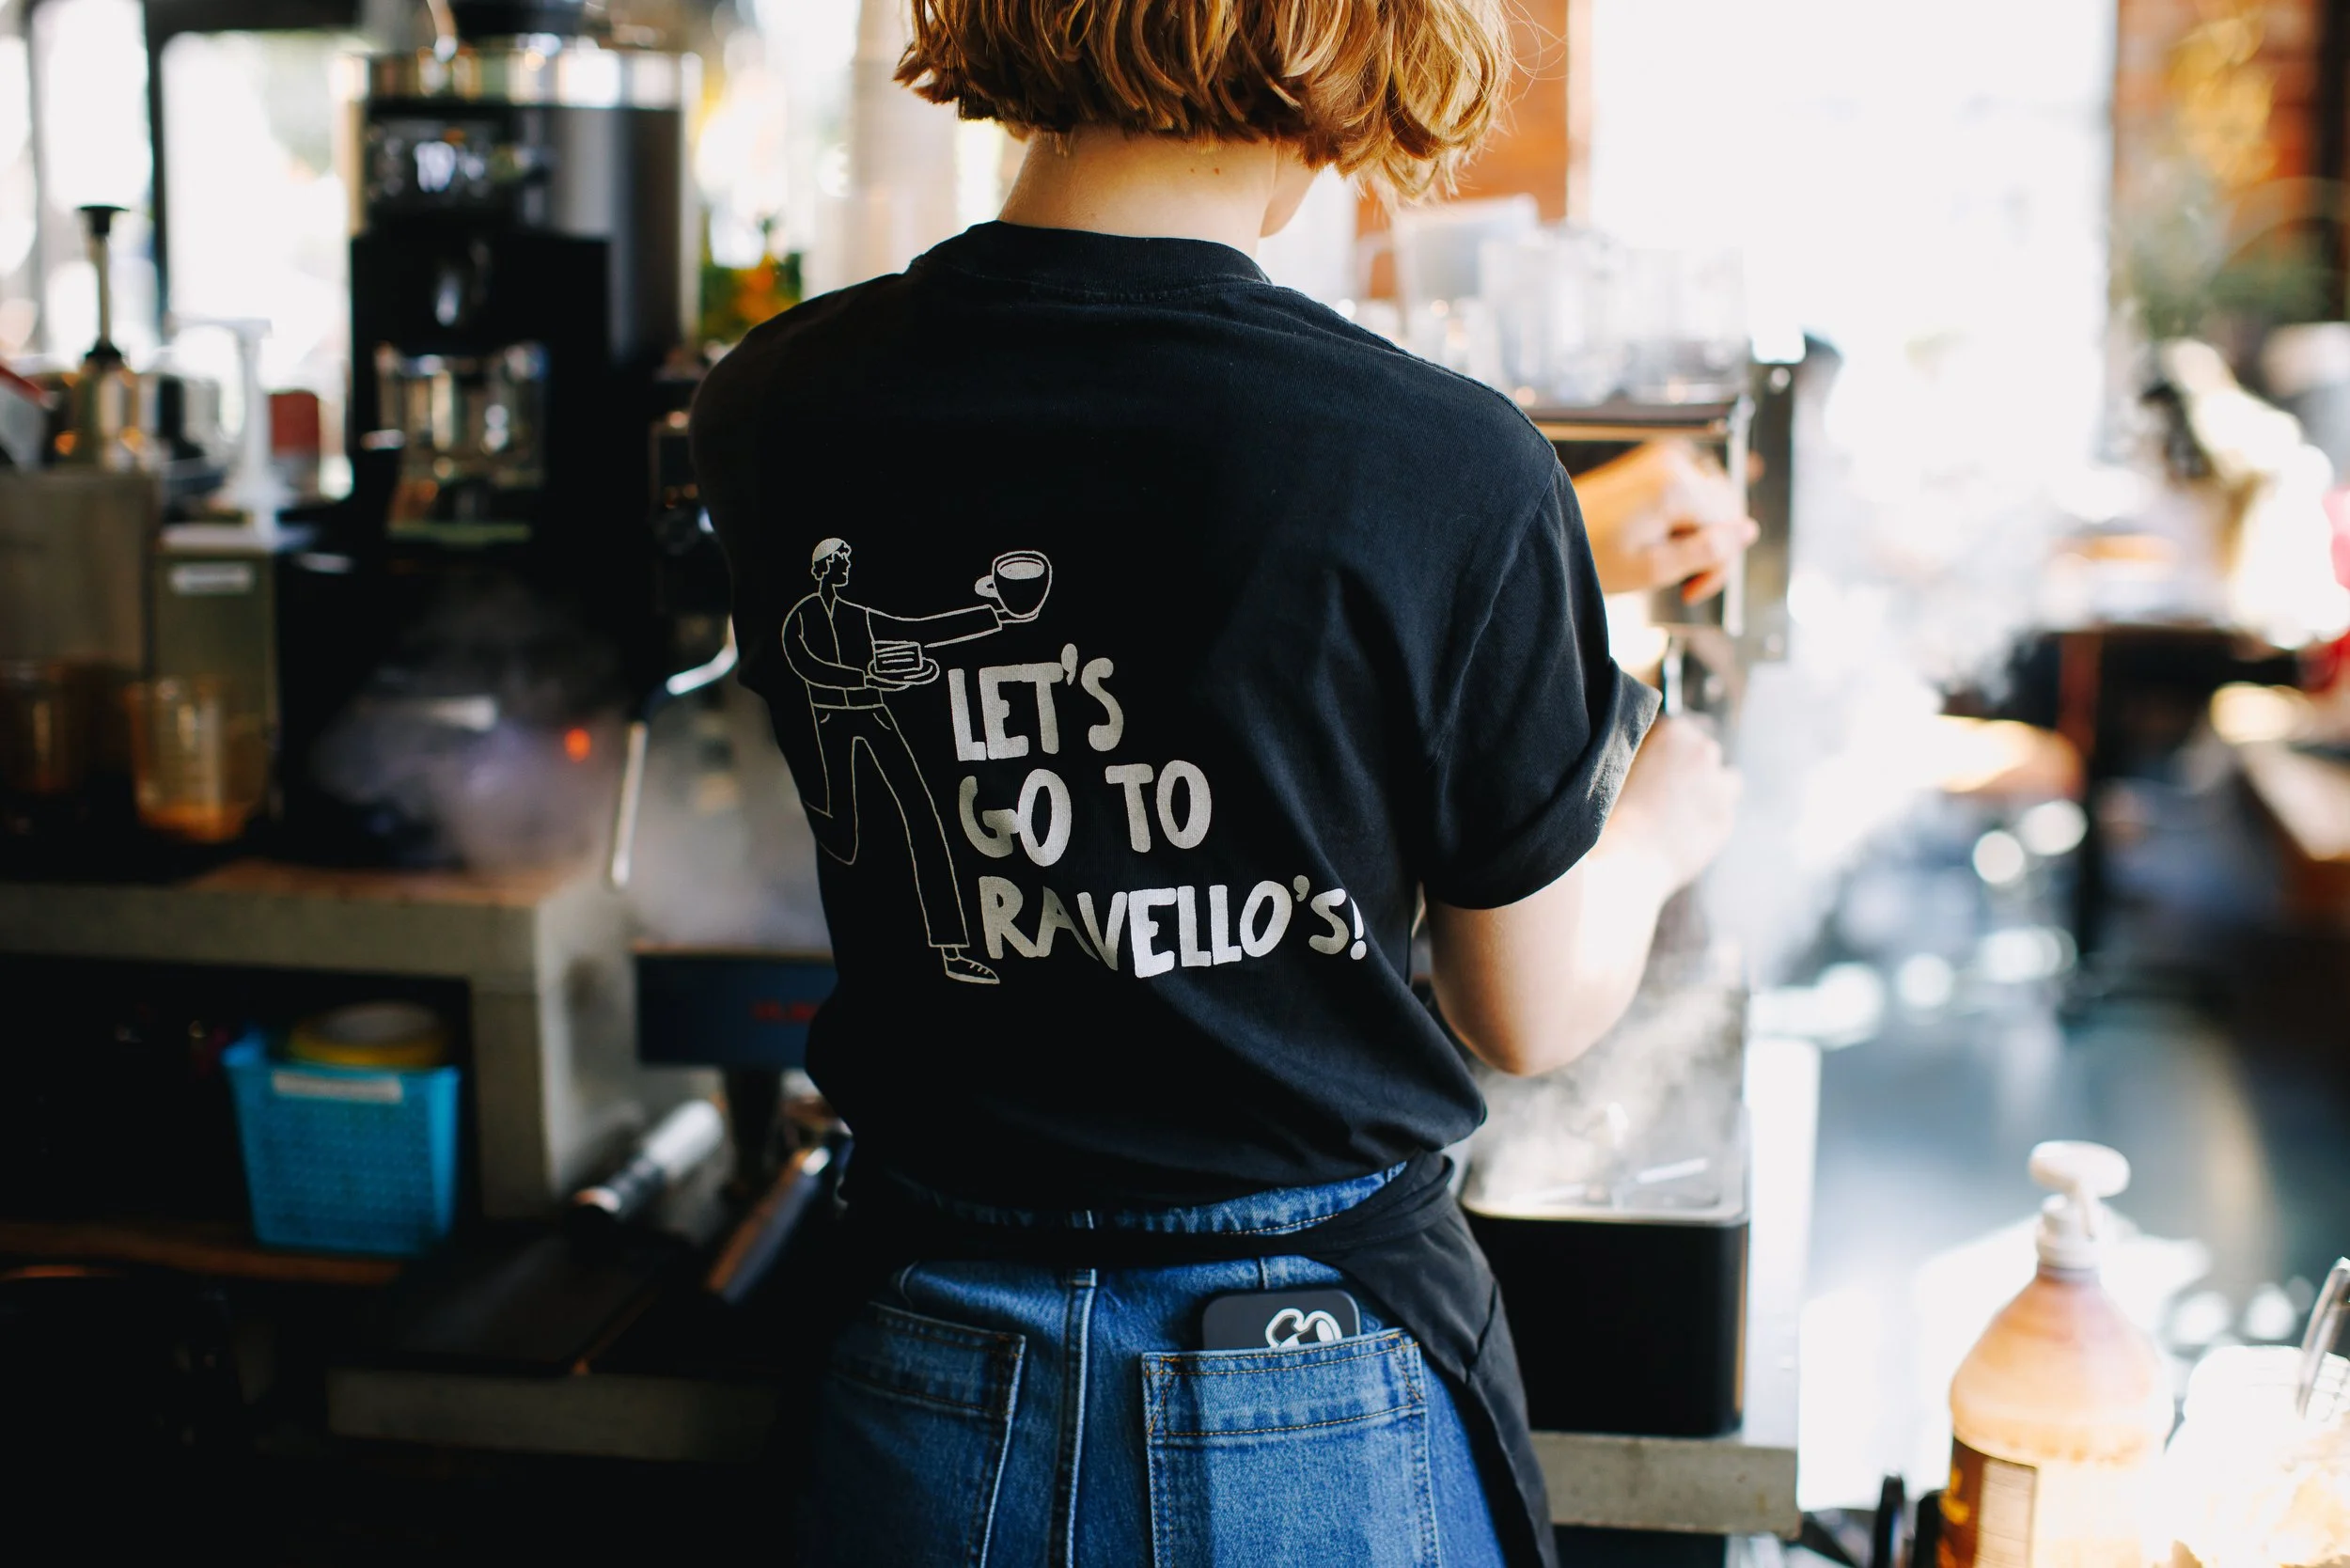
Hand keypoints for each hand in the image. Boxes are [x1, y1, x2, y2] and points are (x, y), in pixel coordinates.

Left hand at [1578, 440, 1758, 601]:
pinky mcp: (1651, 463)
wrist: (1549, 533)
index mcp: (1677, 486)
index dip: (1717, 567)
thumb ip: (1708, 551)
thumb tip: (1749, 531)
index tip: (1689, 592)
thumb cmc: (1590, 554)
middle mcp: (1674, 463)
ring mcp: (1662, 459)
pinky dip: (1685, 517)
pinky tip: (1662, 539)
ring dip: (1699, 534)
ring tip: (1666, 560)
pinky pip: (1690, 490)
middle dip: (1711, 549)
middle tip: (1682, 581)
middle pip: (1725, 509)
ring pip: (1711, 500)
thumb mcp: (1654, 568)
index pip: (1728, 526)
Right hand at [1608, 716, 1741, 888]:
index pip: (1676, 727)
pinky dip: (1707, 820)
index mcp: (1673, 731)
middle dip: (1689, 767)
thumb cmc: (1609, 813)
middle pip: (1703, 751)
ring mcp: (1720, 787)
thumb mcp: (1616, 768)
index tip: (1653, 763)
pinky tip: (1683, 833)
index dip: (1663, 747)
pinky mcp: (1725, 820)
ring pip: (1725, 780)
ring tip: (1682, 811)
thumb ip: (1639, 750)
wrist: (1625, 860)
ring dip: (1709, 790)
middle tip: (1665, 790)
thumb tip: (1652, 753)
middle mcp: (1702, 752)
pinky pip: (1721, 814)